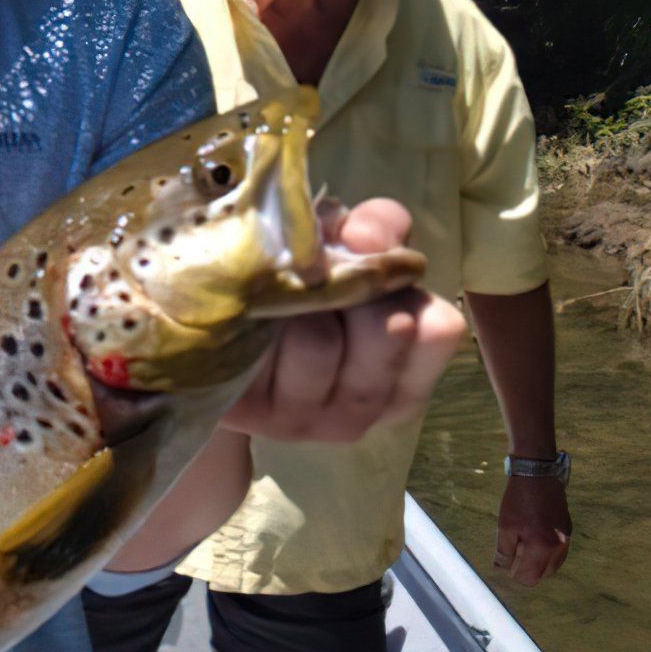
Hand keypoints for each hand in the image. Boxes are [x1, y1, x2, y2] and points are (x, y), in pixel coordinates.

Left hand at [225, 199, 466, 443]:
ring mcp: (308, 422)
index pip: (441, 328)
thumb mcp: (346, 247)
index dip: (403, 279)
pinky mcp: (252, 415)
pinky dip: (255, 319)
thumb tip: (366, 235)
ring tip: (277, 300)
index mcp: (406, 372)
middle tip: (319, 277)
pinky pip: (264, 353)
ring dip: (297, 302)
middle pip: (389, 328)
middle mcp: (366, 409)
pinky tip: (248, 319)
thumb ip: (376, 229)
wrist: (209, 331)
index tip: (362, 247)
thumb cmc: (297, 282)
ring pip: (321, 340)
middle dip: (353, 285)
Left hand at [495, 473, 571, 583]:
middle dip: (528, 569)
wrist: (538, 473)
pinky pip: (559, 550)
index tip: (508, 565)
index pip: (530, 577)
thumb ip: (505, 551)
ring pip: (553, 563)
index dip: (516, 575)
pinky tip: (535, 540)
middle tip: (514, 553)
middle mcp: (559, 546)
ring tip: (523, 546)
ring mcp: (567, 537)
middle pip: (543, 573)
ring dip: (539, 562)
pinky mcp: (568, 528)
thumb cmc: (518, 500)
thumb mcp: (505, 526)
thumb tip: (503, 568)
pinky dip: (547, 552)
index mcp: (542, 547)